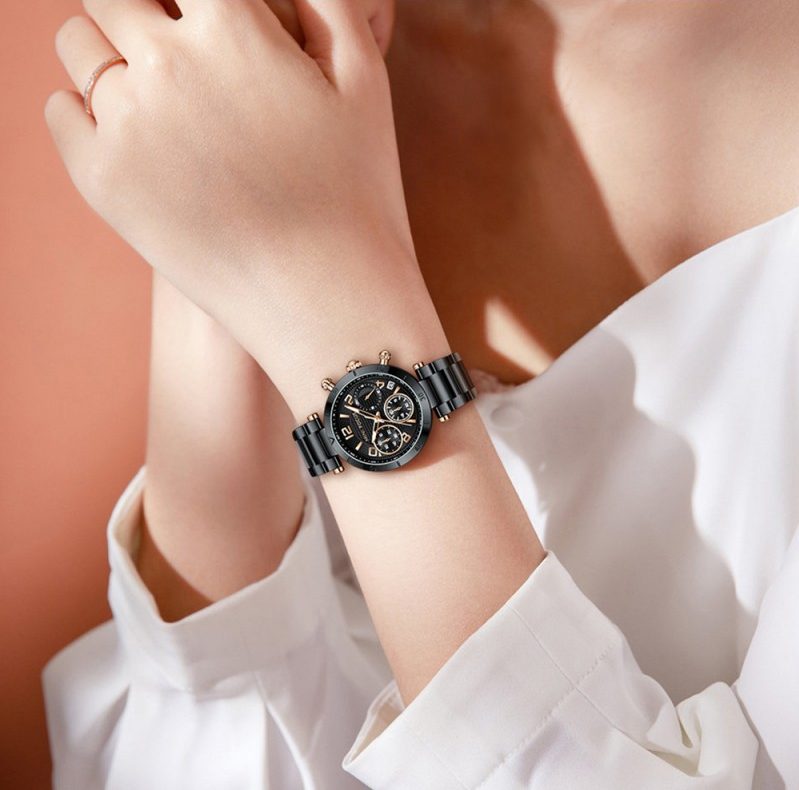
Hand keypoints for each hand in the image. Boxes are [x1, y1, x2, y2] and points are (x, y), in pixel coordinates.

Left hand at [46, 0, 425, 410]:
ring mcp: (126, 125)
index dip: (194, 4)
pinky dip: (86, 111)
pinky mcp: (101, 181)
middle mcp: (166, 64)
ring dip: (109, 52)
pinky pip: (60, 111)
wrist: (327, 298)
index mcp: (232, 26)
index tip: (201, 25)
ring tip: (157, 95)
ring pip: (78, 45)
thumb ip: (319, 0)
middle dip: (142, 11)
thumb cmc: (356, 190)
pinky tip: (133, 136)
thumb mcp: (364, 77)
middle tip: (174, 50)